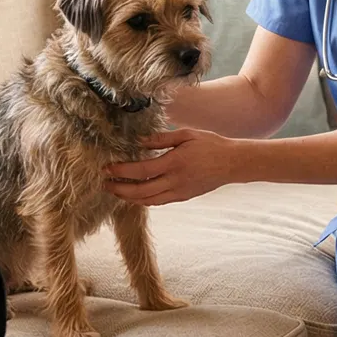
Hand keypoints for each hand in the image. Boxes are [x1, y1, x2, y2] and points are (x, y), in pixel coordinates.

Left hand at [104, 128, 234, 206]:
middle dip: (119, 189)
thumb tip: (139, 141)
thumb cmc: (210, 145)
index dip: (121, 171)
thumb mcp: (186, 134)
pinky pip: (158, 202)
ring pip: (148, 201)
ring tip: (116, 191)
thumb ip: (161, 139)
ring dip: (129, 198)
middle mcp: (175, 181)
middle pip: (140, 191)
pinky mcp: (183, 197)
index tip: (107, 168)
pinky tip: (136, 194)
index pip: (141, 170)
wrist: (232, 163)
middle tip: (105, 184)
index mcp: (174, 162)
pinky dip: (144, 200)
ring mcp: (179, 192)